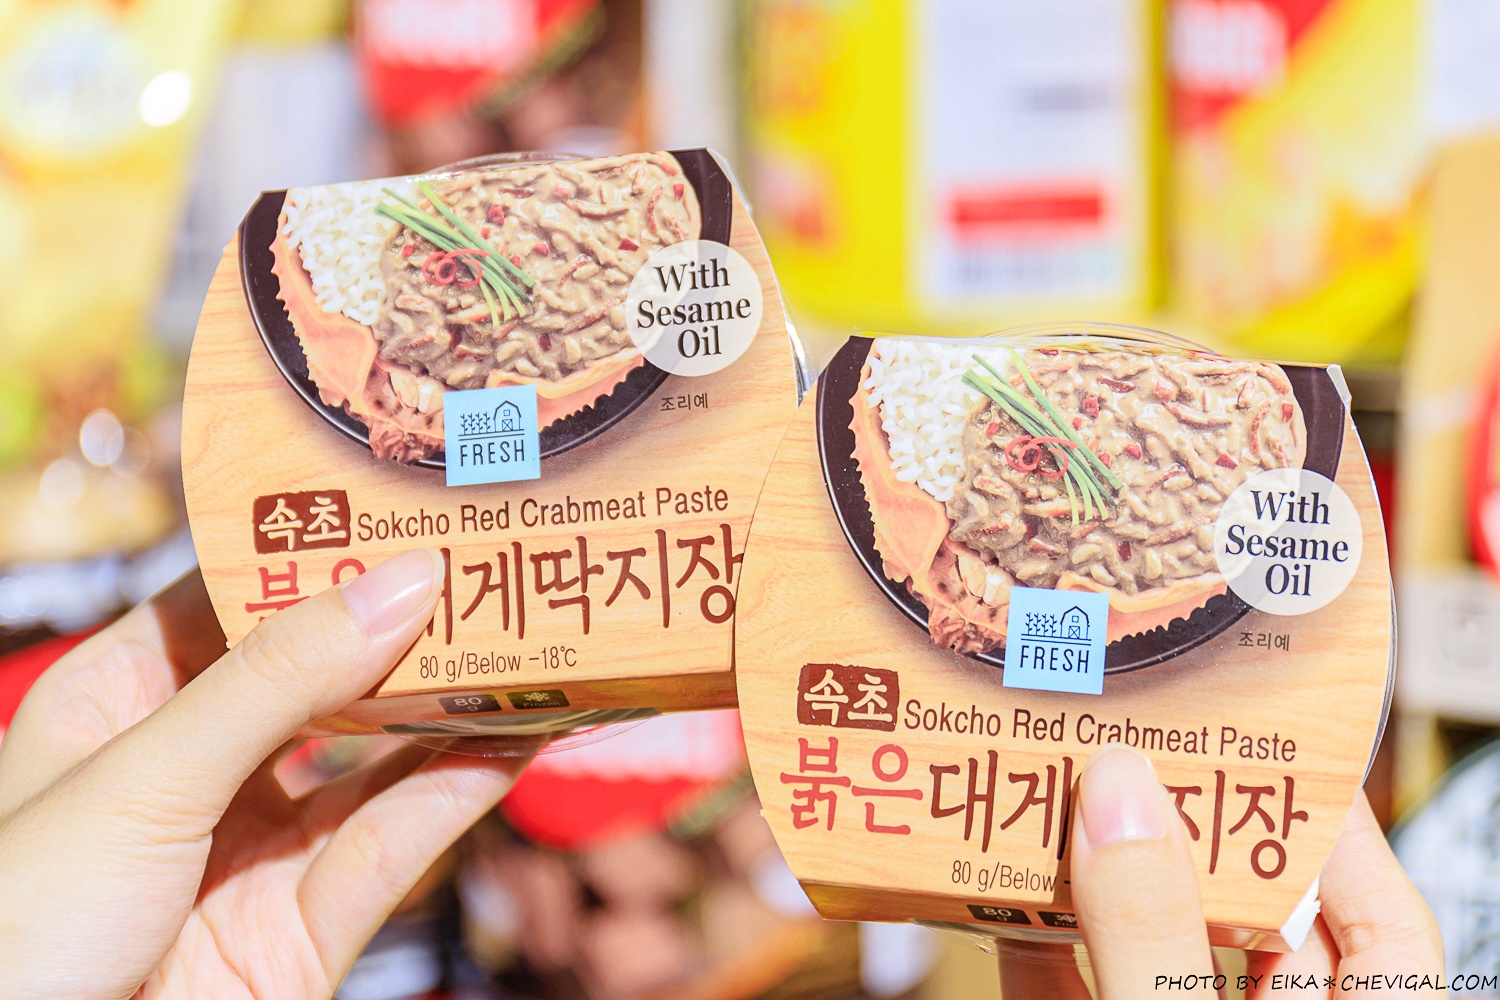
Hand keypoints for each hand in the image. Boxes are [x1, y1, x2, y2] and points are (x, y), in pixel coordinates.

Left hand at [0, 550, 529, 999]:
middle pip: (325, 676)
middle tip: (501, 564)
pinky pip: (391, 848)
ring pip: (375, 761)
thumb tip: (405, 581)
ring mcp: (252, 850)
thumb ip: (277, 681)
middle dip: (410, 627)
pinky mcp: (300, 931)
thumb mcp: (142, 775)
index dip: (326, 549)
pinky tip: (514, 740)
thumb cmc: (13, 924)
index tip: (415, 502)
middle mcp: (196, 766)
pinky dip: (458, 793)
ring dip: (453, 709)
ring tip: (534, 645)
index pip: (240, 598)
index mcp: (124, 701)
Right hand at [1000, 744, 1444, 998]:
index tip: (1278, 738)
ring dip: (1095, 872)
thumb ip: (1154, 939)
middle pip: (1246, 918)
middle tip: (1139, 737)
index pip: (1381, 927)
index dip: (1338, 827)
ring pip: (1145, 946)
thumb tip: (1121, 795)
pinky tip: (994, 884)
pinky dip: (1029, 938)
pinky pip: (1063, 986)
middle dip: (1185, 826)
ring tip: (1060, 782)